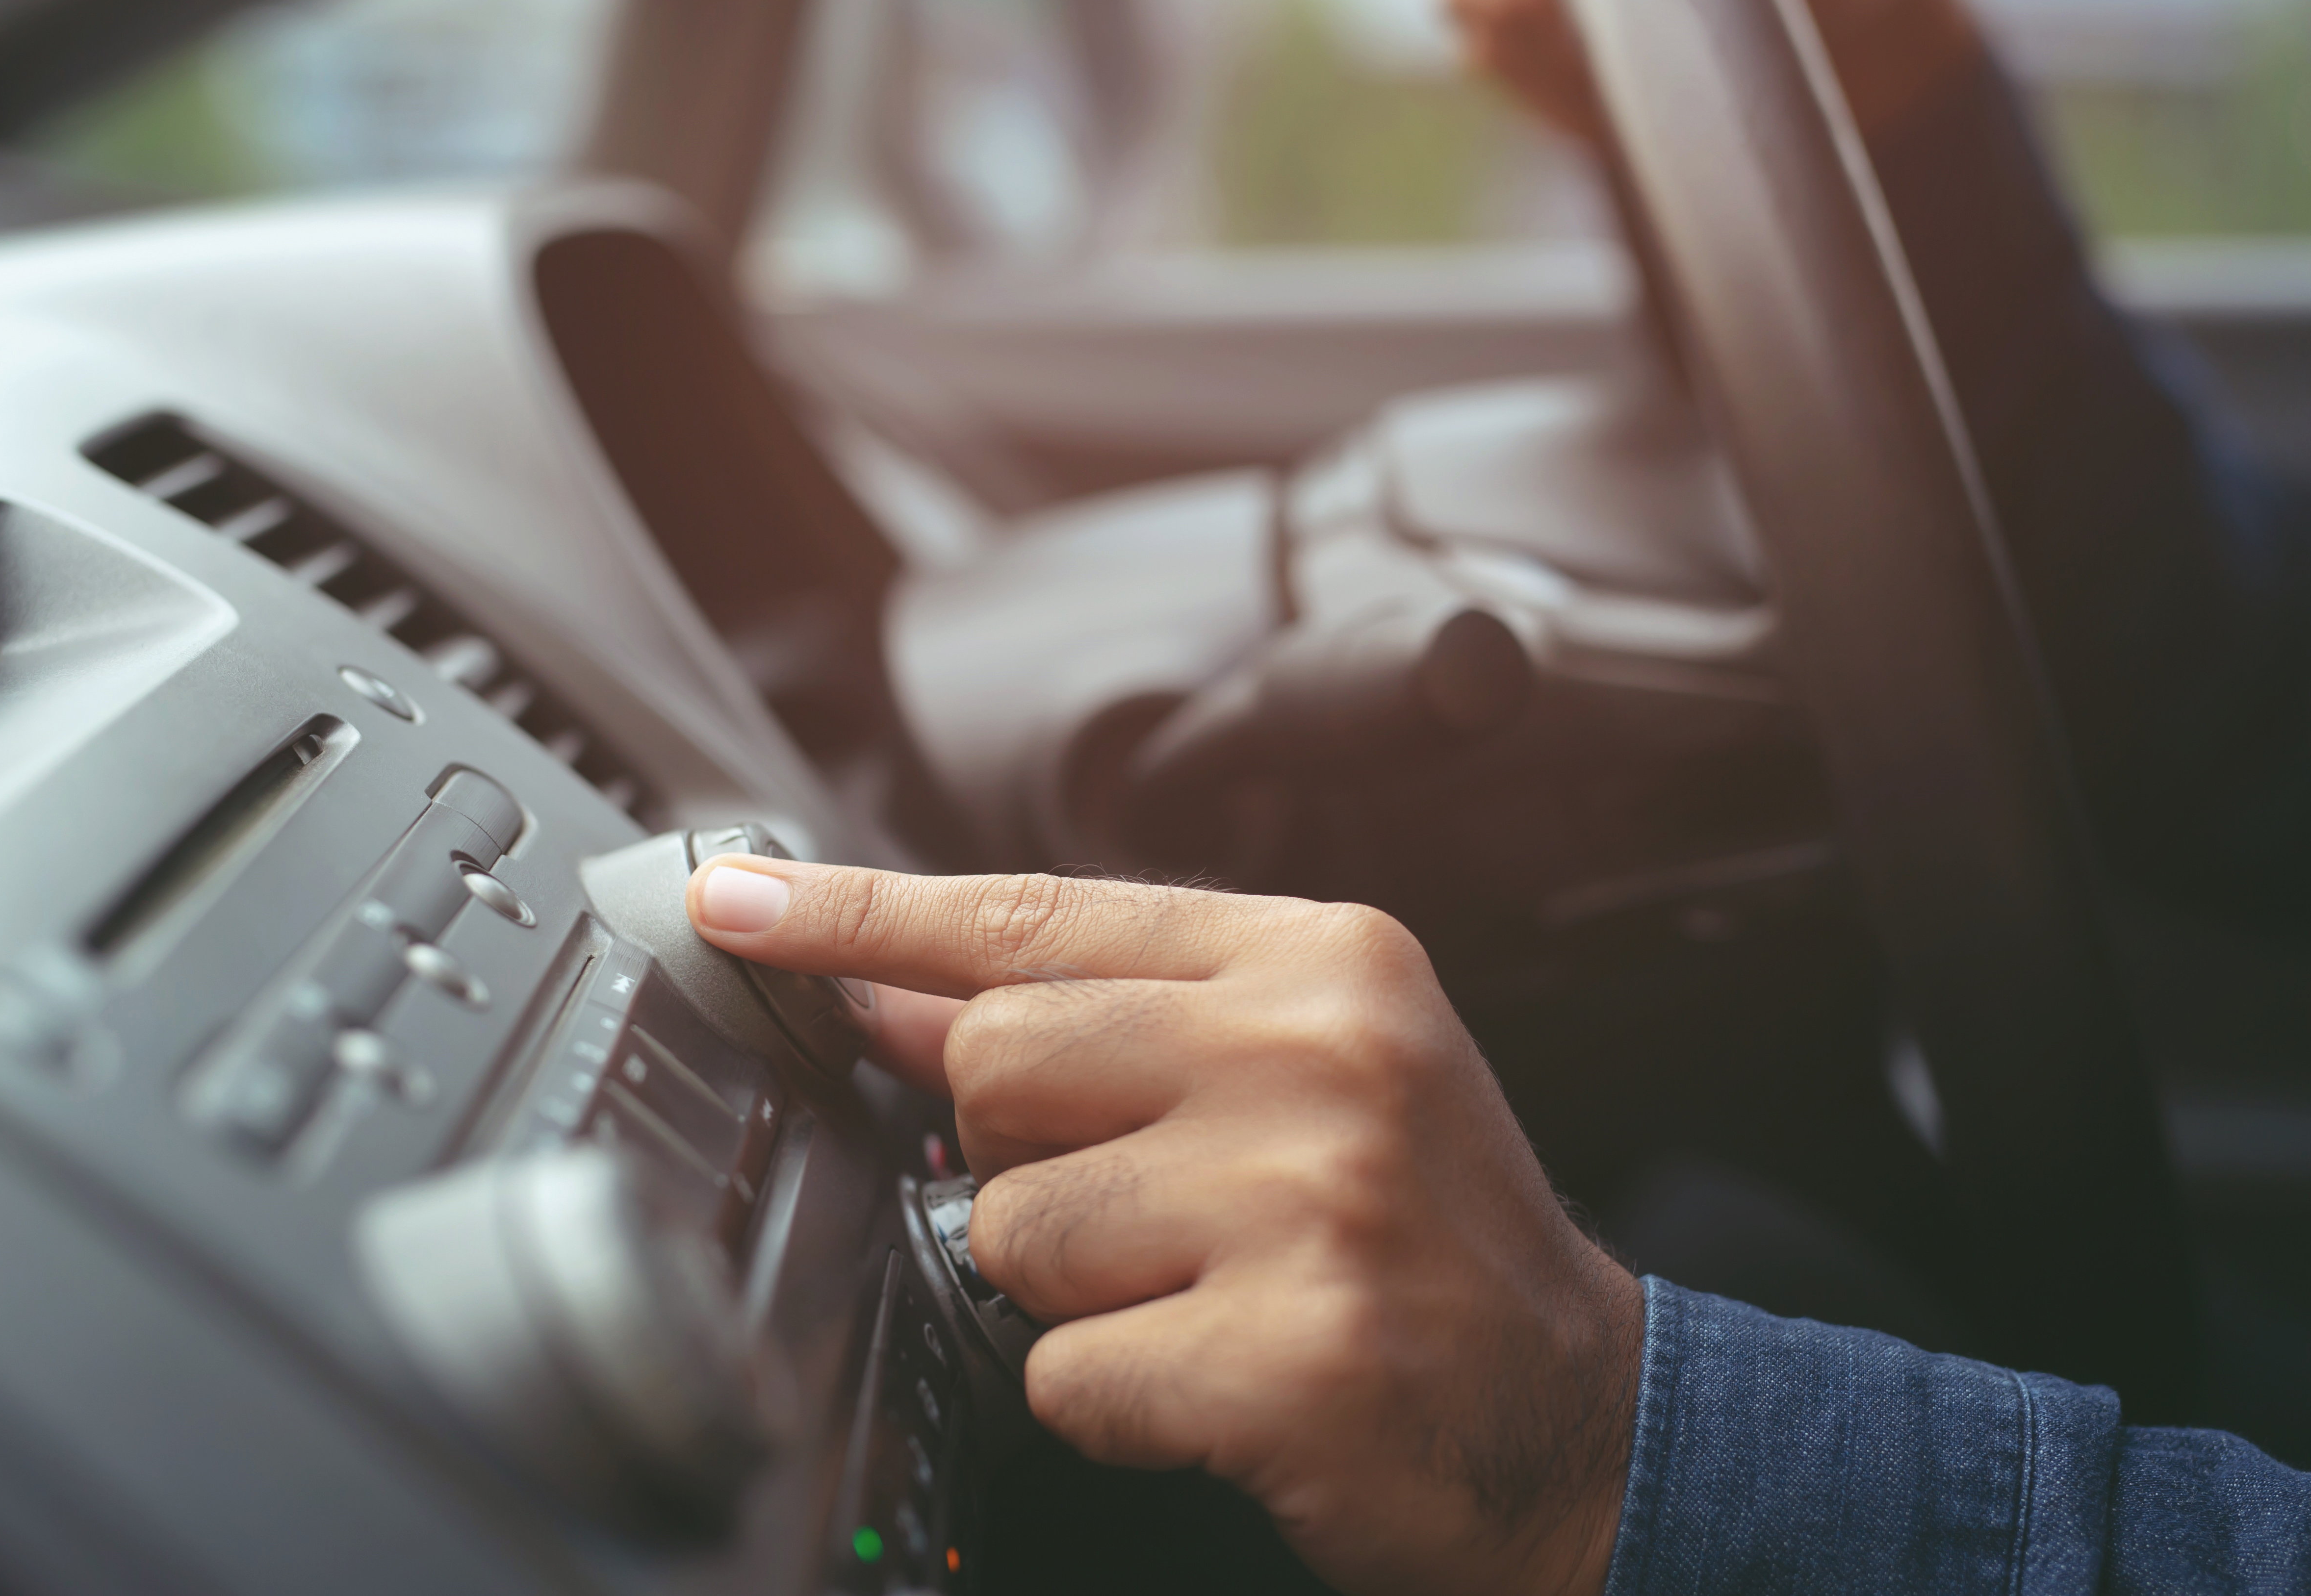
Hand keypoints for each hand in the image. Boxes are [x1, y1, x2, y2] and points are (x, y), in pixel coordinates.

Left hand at [687, 858, 1643, 1595]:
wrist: (1581, 1413)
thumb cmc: (1419, 1231)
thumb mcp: (1289, 1076)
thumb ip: (1102, 1023)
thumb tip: (888, 993)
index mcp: (1318, 958)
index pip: (1034, 913)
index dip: (860, 912)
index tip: (729, 897)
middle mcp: (1319, 1051)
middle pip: (998, 1062)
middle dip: (1016, 1152)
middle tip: (1139, 1204)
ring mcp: (1312, 1197)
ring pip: (1015, 1229)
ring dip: (1073, 1292)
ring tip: (1206, 1296)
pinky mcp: (1296, 1351)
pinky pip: (1066, 1373)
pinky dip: (1113, 1400)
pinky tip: (1223, 1383)